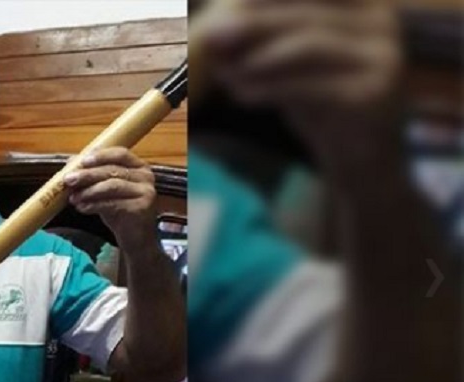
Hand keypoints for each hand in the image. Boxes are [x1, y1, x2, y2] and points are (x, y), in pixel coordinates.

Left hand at [63, 147, 157, 253]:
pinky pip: (112, 203)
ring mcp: (145, 192)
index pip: (120, 153)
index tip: (82, 161)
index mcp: (138, 167)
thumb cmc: (120, 211)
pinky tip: (82, 208)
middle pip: (112, 170)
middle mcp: (145, 177)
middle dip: (87, 175)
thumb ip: (93, 178)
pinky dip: (93, 205)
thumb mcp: (105, 191)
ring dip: (88, 191)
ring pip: (112, 186)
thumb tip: (71, 165)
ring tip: (73, 198)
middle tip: (68, 180)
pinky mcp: (141, 208)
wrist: (136, 238)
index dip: (100, 155)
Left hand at [195, 0, 402, 166]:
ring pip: (308, 45)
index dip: (261, 1)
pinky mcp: (376, 91)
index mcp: (360, 1)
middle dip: (252, 23)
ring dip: (258, 58)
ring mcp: (384, 53)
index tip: (218, 10)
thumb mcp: (286, 63)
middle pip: (305, 12)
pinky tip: (240, 94)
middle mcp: (379, 18)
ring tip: (224, 74)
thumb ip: (258, 43)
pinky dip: (270, 87)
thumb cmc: (320, 98)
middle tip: (209, 36)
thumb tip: (210, 30)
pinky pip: (313, 84)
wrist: (361, 154)